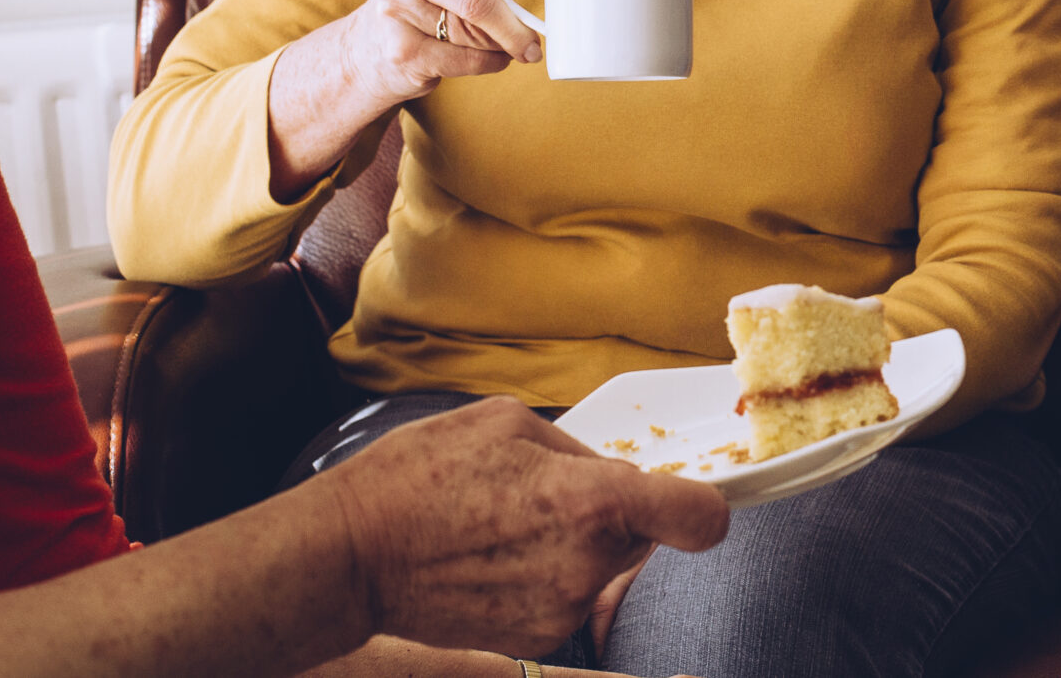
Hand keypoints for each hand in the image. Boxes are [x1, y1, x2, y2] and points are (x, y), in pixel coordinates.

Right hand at [318, 397, 727, 658]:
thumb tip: (608, 471)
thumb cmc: (421, 476)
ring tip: (507, 525)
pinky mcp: (538, 636)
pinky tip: (495, 557)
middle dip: (615, 513)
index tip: (700, 499)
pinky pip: (568, 596)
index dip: (708, 505)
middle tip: (548, 494)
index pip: (698, 516)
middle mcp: (588, 561)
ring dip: (576, 545)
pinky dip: (547, 577)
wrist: (353, 555)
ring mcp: (563, 606)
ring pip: (602, 565)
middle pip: (642, 534)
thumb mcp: (506, 423)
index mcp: (591, 498)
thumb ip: (576, 448)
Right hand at [342, 0, 545, 101]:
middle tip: (530, 36)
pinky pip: (467, 61)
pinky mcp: (400, 52)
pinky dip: (490, 63)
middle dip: (514, 24)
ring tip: (502, 44)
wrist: (371, 47)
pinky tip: (487, 57)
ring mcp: (396, 11)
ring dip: (502, 45)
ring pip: (476, 35)